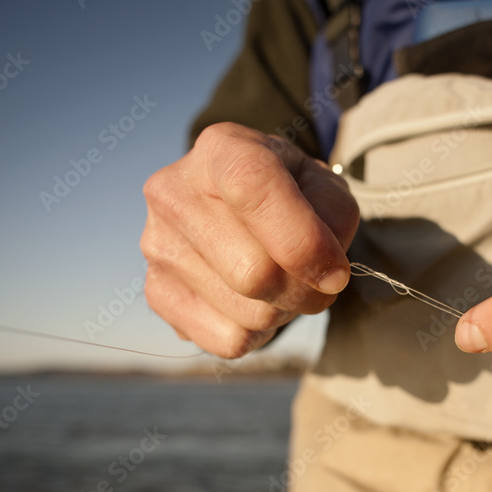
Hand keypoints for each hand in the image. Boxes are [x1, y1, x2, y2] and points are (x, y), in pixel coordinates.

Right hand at [141, 123, 358, 357]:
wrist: (236, 206)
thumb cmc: (288, 193)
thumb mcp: (322, 185)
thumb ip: (334, 217)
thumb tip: (325, 274)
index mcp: (221, 150)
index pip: (252, 188)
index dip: (302, 241)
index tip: (335, 273)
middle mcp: (174, 193)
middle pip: (253, 271)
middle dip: (303, 290)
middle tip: (319, 283)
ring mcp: (157, 245)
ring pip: (248, 313)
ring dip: (284, 311)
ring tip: (280, 284)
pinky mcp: (156, 292)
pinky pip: (228, 341)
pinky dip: (258, 334)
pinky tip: (254, 303)